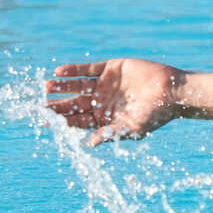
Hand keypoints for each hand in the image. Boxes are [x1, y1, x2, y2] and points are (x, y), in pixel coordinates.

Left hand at [45, 59, 187, 145]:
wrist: (172, 91)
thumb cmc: (155, 115)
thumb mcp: (132, 128)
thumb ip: (111, 134)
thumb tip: (89, 144)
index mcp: (104, 118)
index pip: (78, 120)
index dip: (61, 122)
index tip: (46, 123)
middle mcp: (101, 101)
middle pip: (73, 103)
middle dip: (57, 104)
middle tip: (40, 105)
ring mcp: (104, 84)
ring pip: (77, 85)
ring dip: (62, 86)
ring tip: (46, 86)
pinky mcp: (110, 68)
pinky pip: (88, 69)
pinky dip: (74, 70)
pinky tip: (60, 72)